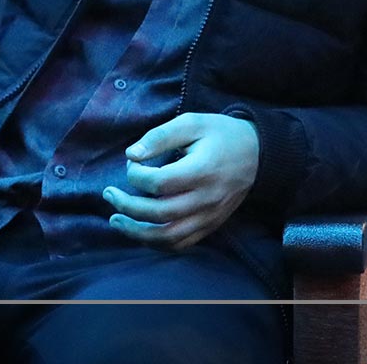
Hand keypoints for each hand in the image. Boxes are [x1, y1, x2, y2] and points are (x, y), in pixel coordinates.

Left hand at [104, 113, 258, 249]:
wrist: (258, 154)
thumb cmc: (221, 134)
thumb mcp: (191, 123)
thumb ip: (160, 136)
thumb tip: (131, 154)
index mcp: (201, 171)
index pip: (159, 183)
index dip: (136, 175)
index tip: (131, 163)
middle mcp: (206, 199)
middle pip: (159, 214)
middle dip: (127, 206)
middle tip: (108, 193)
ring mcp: (209, 216)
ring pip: (169, 236)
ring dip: (137, 232)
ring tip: (115, 219)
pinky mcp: (211, 225)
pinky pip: (182, 243)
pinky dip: (157, 242)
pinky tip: (140, 231)